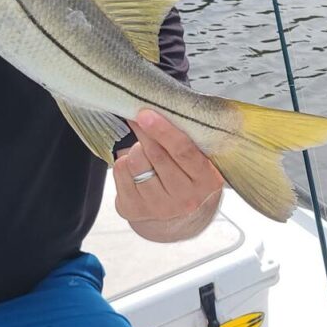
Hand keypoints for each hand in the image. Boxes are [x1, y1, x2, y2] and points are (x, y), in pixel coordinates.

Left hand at [113, 109, 223, 240]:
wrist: (180, 217)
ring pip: (134, 161)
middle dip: (145, 131)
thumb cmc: (189, 178)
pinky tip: (135, 167)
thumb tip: (161, 110)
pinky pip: (120, 171)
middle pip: (156, 154)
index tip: (146, 114)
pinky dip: (124, 162)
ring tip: (144, 152)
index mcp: (206, 181)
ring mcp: (158, 207)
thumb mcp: (201, 162)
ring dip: (136, 149)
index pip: (183, 151)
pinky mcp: (133, 209)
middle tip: (140, 116)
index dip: (163, 131)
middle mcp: (184, 198)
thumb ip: (189, 140)